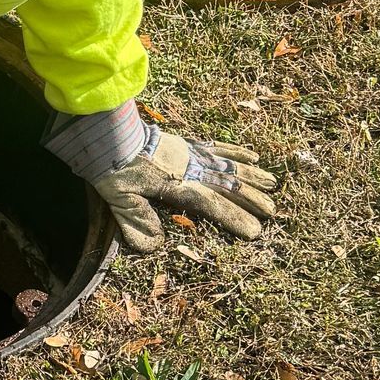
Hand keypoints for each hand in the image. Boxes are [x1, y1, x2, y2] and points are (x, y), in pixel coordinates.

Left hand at [48, 110, 276, 253]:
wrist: (107, 131)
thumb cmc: (112, 166)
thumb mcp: (119, 198)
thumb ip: (137, 221)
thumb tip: (153, 247)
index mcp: (176, 184)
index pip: (211, 204)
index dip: (234, 218)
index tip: (255, 232)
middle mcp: (190, 168)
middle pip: (227, 184)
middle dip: (251, 199)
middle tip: (272, 211)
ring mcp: (191, 154)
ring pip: (228, 164)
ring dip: (251, 176)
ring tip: (272, 184)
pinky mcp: (187, 144)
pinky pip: (217, 147)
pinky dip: (236, 152)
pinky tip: (253, 156)